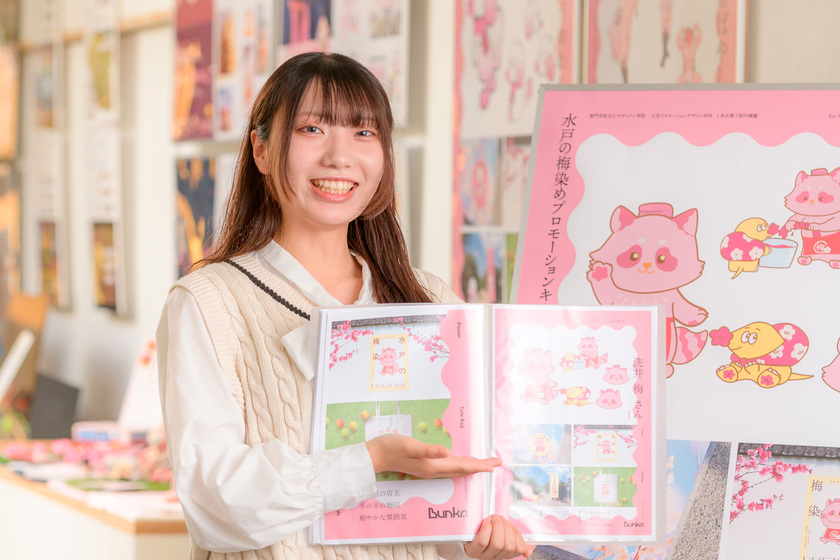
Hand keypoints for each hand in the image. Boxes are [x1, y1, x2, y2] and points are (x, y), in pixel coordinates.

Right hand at [365, 434, 500, 478]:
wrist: (376, 455)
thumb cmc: (391, 447)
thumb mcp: (409, 445)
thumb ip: (428, 449)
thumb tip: (446, 452)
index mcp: (433, 465)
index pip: (462, 465)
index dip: (479, 465)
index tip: (494, 464)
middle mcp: (434, 470)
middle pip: (462, 469)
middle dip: (480, 466)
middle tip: (496, 463)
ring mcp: (429, 469)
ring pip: (457, 469)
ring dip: (472, 466)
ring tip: (484, 464)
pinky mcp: (425, 465)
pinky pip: (449, 467)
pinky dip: (460, 465)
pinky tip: (461, 462)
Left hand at [464, 515, 534, 558]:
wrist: (465, 534)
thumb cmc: (486, 532)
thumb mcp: (502, 533)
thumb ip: (516, 538)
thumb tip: (528, 551)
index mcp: (505, 553)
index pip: (519, 549)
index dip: (518, 535)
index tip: (511, 525)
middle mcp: (495, 556)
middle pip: (508, 546)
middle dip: (506, 527)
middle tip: (500, 518)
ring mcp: (484, 555)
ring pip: (497, 544)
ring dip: (497, 526)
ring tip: (493, 518)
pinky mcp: (472, 550)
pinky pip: (483, 542)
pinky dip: (486, 529)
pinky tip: (486, 521)